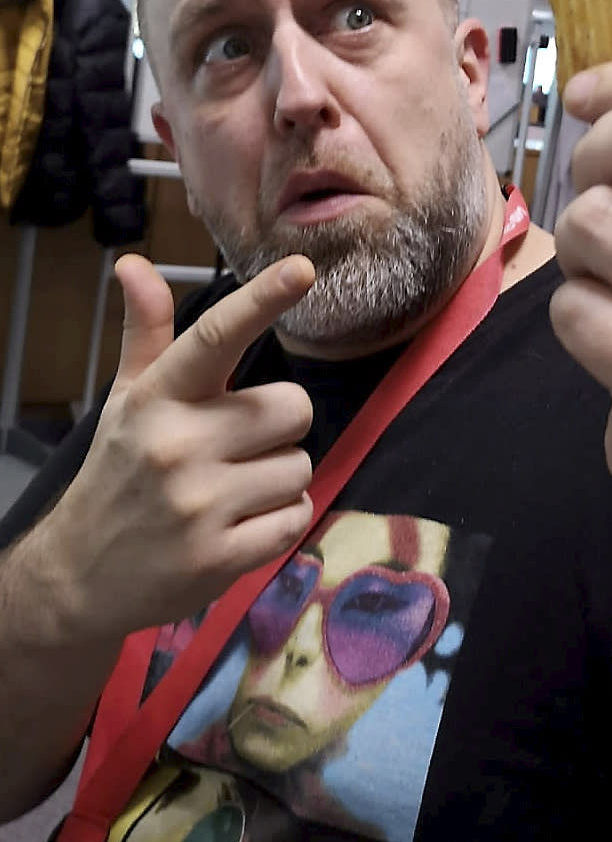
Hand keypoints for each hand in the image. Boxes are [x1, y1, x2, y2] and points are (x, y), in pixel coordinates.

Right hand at [38, 254, 316, 639]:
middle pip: (292, 408)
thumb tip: (135, 263)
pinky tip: (239, 524)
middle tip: (238, 447)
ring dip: (278, 478)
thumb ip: (146, 333)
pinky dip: (279, 521)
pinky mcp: (220, 557)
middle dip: (277, 427)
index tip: (302, 270)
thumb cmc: (118, 474)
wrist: (78, 578)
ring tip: (232, 491)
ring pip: (300, 466)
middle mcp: (179, 445)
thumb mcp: (127, 401)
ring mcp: (200, 504)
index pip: (215, 339)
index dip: (262, 301)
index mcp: (159, 398)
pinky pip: (296, 517)